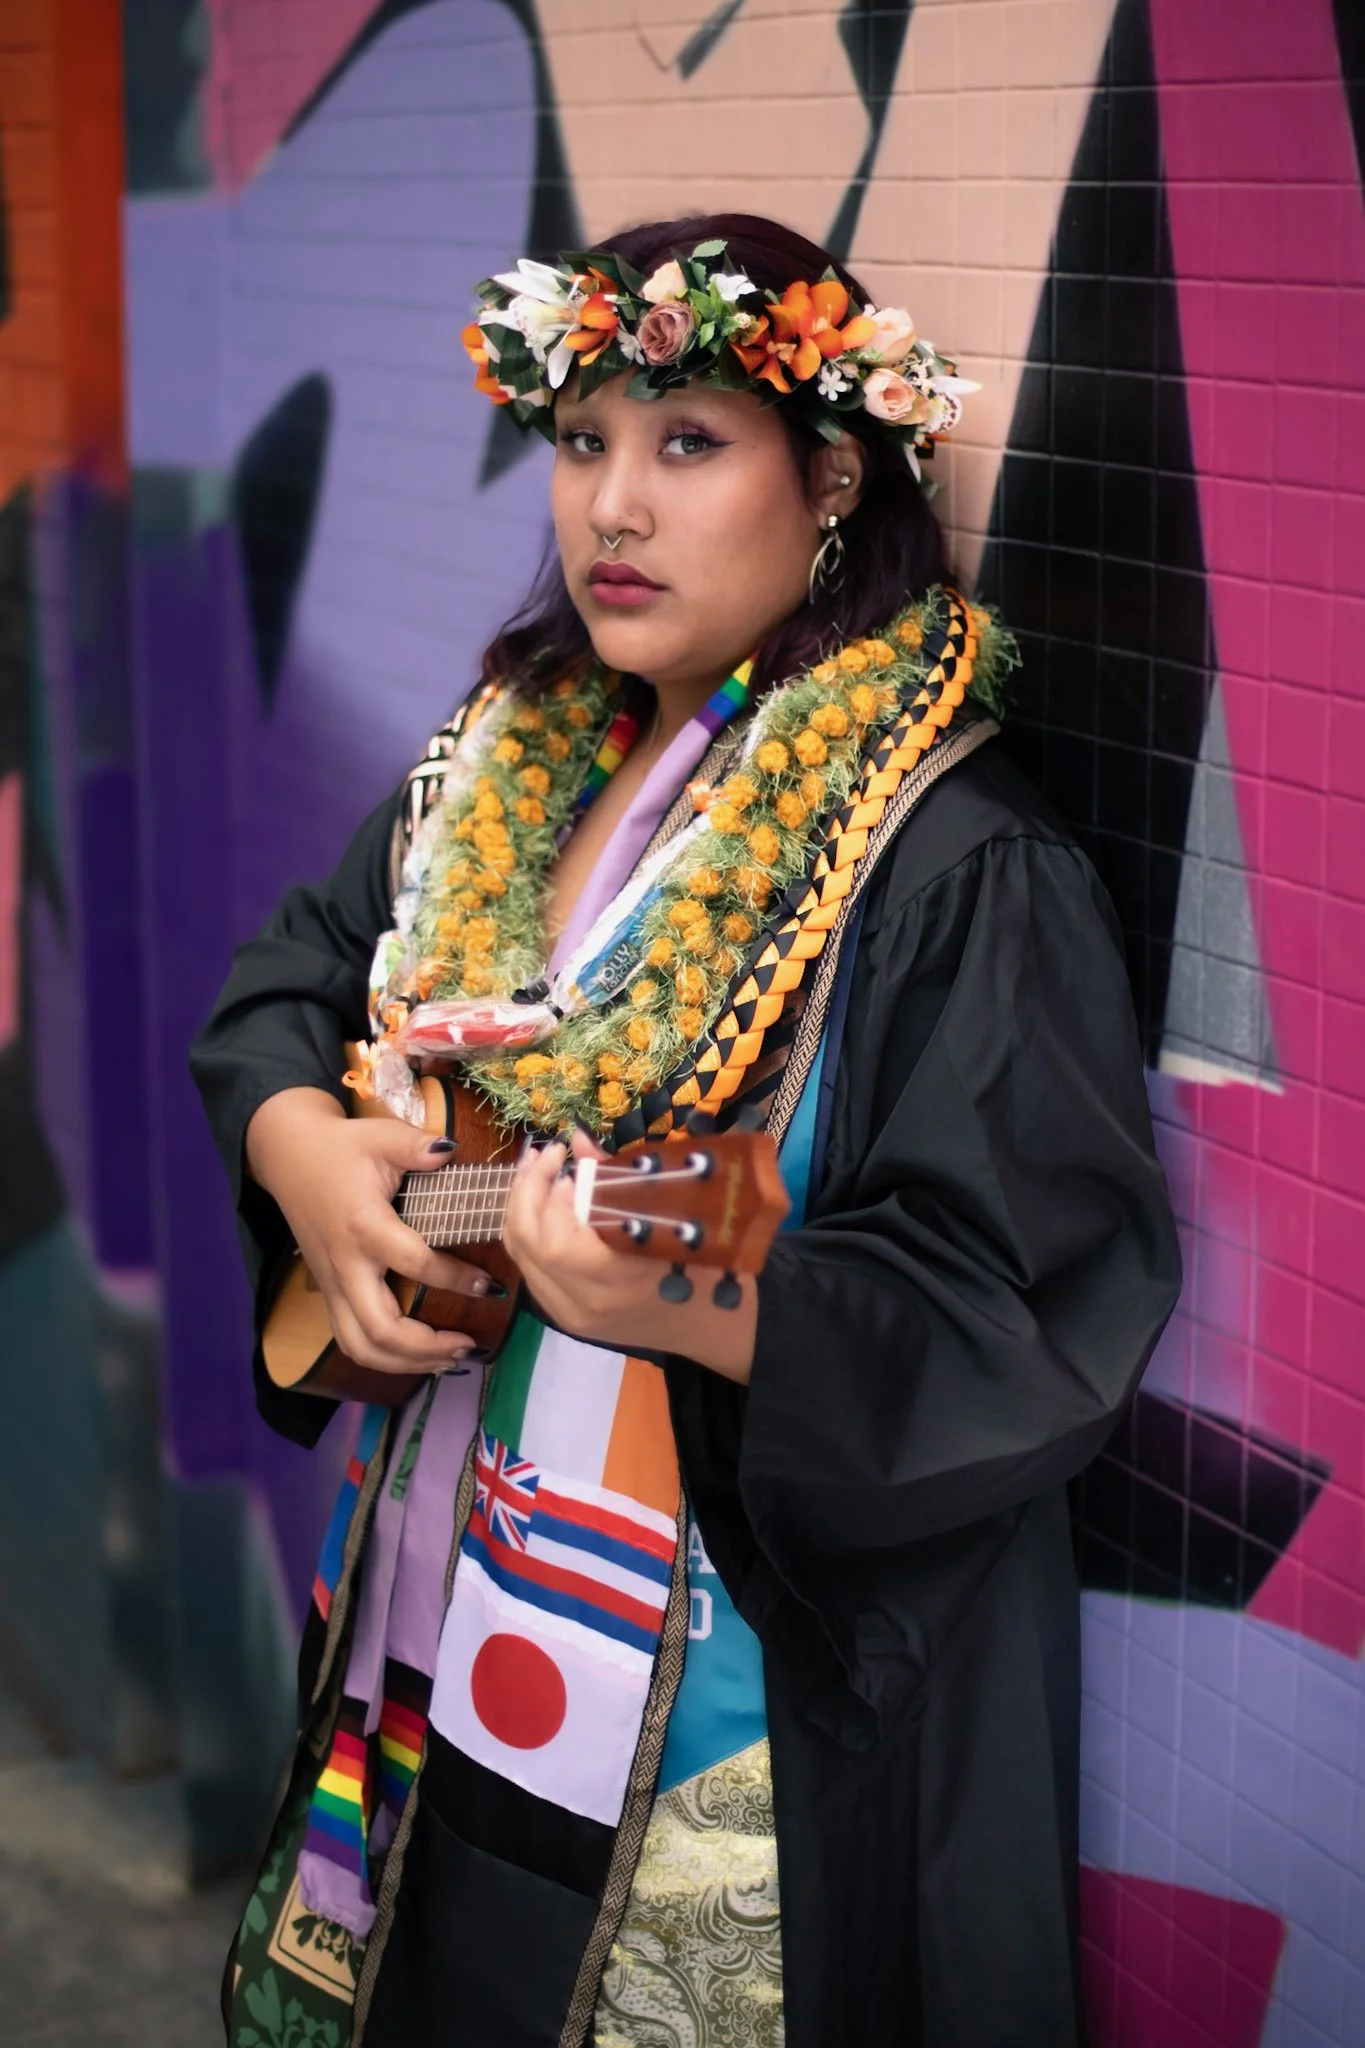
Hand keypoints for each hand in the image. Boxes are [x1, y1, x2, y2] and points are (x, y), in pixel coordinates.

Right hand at [245, 1087, 494, 1375]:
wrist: (288, 1156)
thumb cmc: (340, 1147)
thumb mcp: (380, 1136)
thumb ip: (417, 1146)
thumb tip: (452, 1151)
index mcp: (364, 1226)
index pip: (414, 1264)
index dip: (456, 1279)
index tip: (489, 1286)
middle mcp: (346, 1265)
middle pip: (380, 1330)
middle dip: (427, 1348)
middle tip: (468, 1345)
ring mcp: (333, 1284)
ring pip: (360, 1346)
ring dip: (405, 1363)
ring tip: (448, 1360)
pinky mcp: (328, 1292)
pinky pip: (350, 1339)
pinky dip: (383, 1358)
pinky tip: (415, 1357)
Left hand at [502, 1132, 757, 1381]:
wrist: (703, 1324)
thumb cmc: (697, 1264)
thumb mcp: (667, 1217)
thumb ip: (614, 1178)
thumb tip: (576, 1137)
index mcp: (617, 1281)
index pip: (558, 1241)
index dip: (553, 1197)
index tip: (570, 1164)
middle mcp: (584, 1302)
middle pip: (527, 1243)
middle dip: (527, 1189)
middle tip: (545, 1154)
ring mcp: (568, 1313)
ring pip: (519, 1254)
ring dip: (520, 1204)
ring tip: (535, 1168)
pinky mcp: (562, 1314)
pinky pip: (528, 1267)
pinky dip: (528, 1229)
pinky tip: (540, 1201)